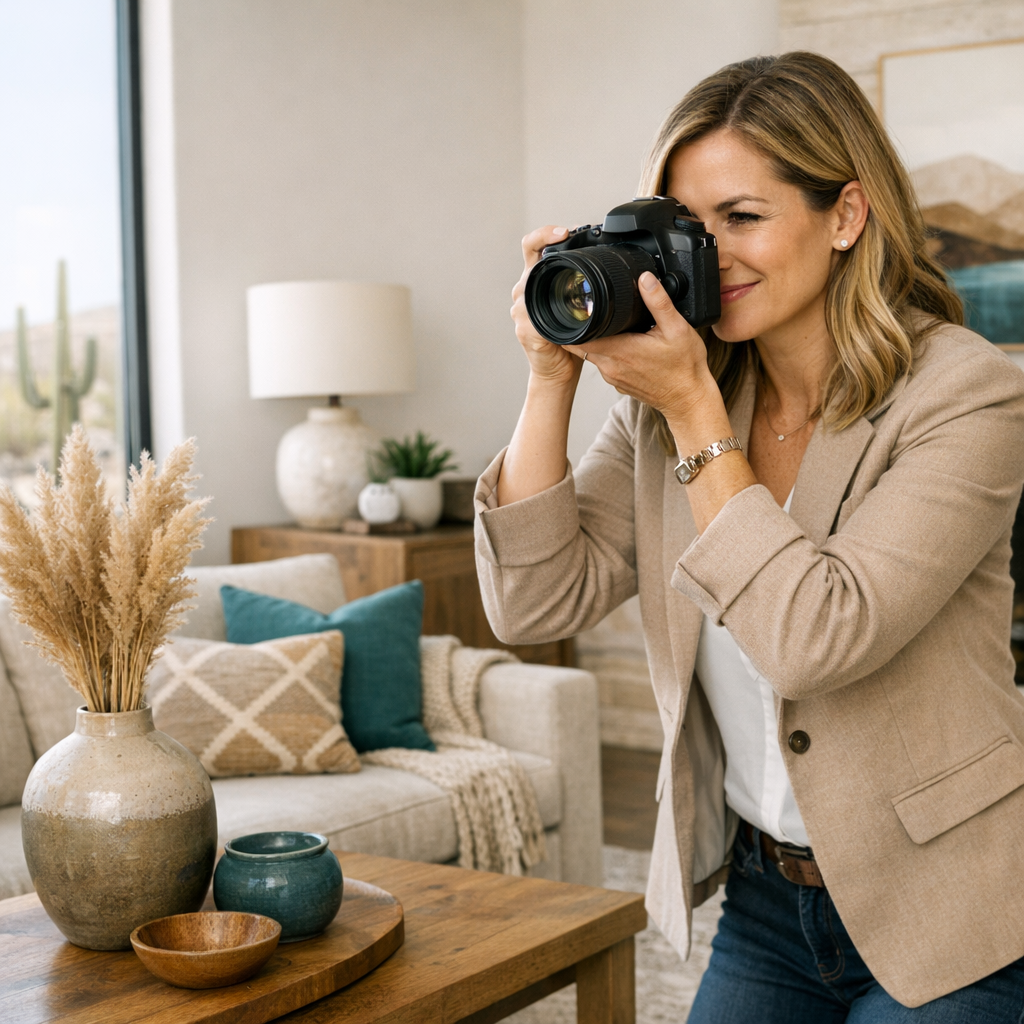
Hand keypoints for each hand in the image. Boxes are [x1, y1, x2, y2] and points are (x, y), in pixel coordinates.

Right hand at [511, 226, 585, 388]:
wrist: (558, 371)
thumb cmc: (569, 339)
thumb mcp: (577, 306)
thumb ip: (581, 287)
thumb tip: (610, 267)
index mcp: (537, 282)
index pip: (532, 247)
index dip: (544, 234)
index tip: (564, 231)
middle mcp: (524, 292)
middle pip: (528, 261)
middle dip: (545, 247)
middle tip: (567, 238)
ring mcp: (521, 310)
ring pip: (529, 285)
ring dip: (549, 278)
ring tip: (570, 275)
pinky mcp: (525, 329)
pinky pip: (534, 314)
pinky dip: (549, 310)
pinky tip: (563, 310)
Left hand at [578, 272, 717, 425]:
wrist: (689, 400)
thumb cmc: (685, 368)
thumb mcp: (677, 329)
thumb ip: (658, 302)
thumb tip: (645, 279)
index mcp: (619, 351)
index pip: (579, 338)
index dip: (572, 322)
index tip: (574, 308)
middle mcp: (610, 367)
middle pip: (581, 345)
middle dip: (581, 328)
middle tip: (588, 311)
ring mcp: (613, 377)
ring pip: (592, 355)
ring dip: (595, 340)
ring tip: (605, 324)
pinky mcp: (619, 383)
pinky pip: (605, 365)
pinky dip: (607, 353)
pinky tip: (622, 344)